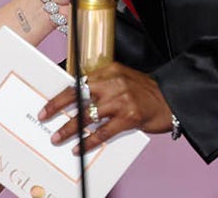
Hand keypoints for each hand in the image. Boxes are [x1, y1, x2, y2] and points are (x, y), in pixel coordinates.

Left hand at [37, 62, 172, 152]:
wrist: (172, 101)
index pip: (79, 82)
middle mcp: (115, 83)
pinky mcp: (130, 117)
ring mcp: (122, 100)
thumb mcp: (123, 80)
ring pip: (88, 115)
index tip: (48, 105)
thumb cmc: (145, 93)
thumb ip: (103, 85)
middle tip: (45, 117)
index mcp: (111, 71)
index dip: (61, 95)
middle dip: (59, 107)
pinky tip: (79, 147)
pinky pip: (103, 132)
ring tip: (58, 137)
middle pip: (79, 95)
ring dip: (70, 128)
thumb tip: (77, 100)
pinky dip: (89, 141)